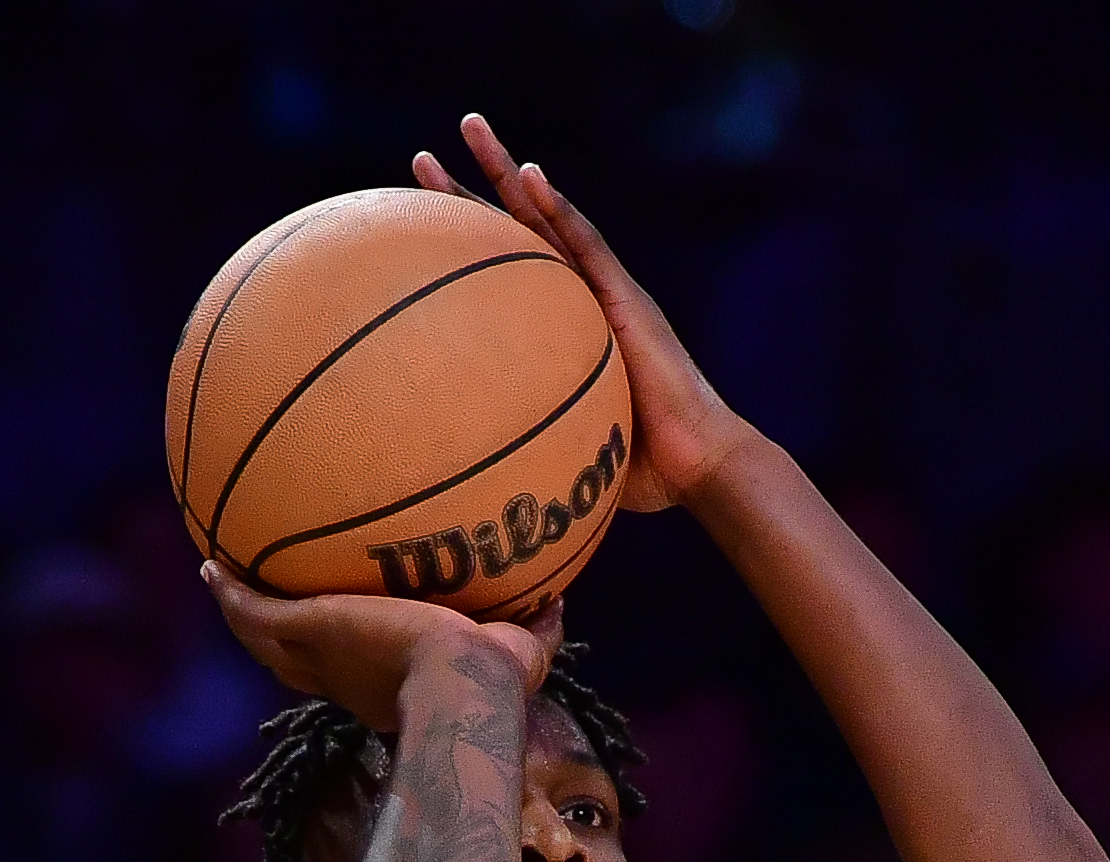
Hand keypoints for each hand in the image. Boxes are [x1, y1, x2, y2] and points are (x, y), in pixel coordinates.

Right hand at [202, 559, 551, 733]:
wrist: (463, 690)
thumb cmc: (496, 684)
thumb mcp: (523, 649)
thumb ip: (538, 623)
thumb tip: (561, 598)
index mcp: (383, 686)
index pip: (351, 674)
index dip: (340, 659)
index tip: (337, 638)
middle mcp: (343, 679)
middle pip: (294, 662)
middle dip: (276, 637)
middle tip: (259, 608)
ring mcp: (321, 658)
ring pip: (264, 637)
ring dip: (240, 612)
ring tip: (218, 578)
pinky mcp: (309, 631)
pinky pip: (254, 610)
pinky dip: (231, 591)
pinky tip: (210, 562)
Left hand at [418, 114, 749, 510]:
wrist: (697, 466)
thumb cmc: (636, 472)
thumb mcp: (563, 452)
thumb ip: (520, 447)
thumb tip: (464, 486)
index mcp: (559, 327)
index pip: (499, 271)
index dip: (458, 243)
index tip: (412, 220)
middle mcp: (578, 297)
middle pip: (513, 229)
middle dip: (468, 187)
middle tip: (420, 155)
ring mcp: (604, 291)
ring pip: (545, 217)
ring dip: (506, 172)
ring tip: (468, 128)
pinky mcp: (626, 297)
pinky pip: (586, 245)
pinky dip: (557, 207)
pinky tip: (528, 174)